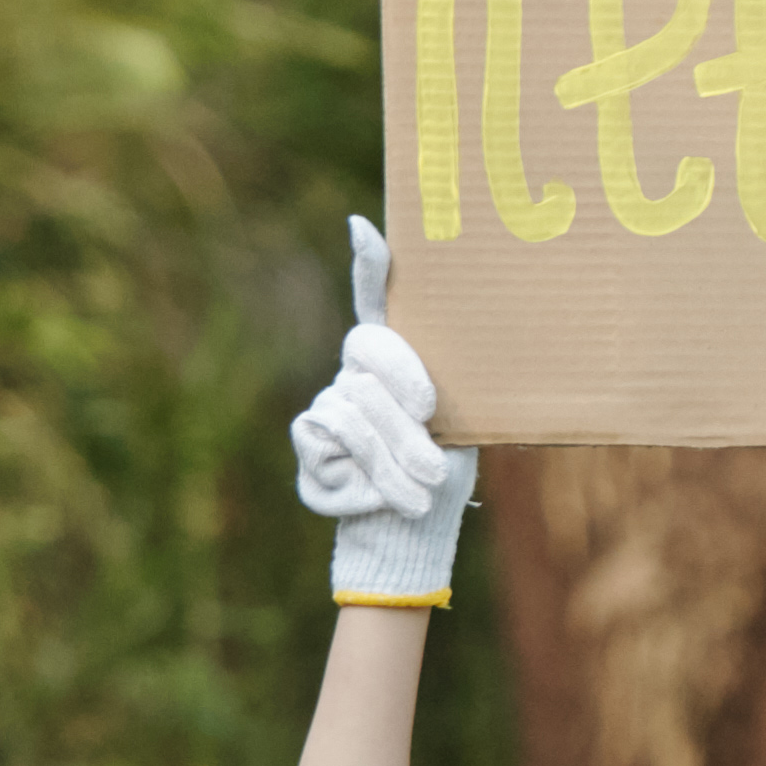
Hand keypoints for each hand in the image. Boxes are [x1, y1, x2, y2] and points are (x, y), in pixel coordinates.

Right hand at [296, 218, 478, 605]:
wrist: (407, 536)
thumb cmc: (438, 478)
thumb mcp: (456, 431)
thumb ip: (444, 396)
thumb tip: (446, 382)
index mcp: (398, 362)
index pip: (379, 302)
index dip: (370, 266)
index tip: (364, 228)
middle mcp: (357, 372)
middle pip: (372, 354)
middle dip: (407, 402)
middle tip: (433, 446)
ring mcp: (329, 400)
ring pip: (359, 406)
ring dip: (398, 456)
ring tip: (421, 489)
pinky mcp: (309, 436)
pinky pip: (337, 434)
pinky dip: (368, 474)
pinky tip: (378, 496)